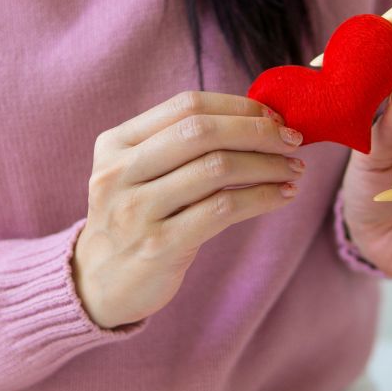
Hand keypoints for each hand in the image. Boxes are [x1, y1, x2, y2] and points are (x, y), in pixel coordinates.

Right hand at [72, 91, 304, 328]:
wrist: (97, 285)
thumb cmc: (136, 218)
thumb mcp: (139, 172)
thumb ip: (181, 144)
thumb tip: (260, 118)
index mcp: (116, 142)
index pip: (186, 105)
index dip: (238, 106)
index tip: (275, 116)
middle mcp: (120, 171)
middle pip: (202, 131)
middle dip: (258, 131)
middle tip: (294, 140)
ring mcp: (136, 209)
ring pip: (217, 168)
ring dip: (268, 165)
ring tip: (294, 170)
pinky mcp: (158, 246)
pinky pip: (223, 209)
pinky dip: (262, 197)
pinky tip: (282, 196)